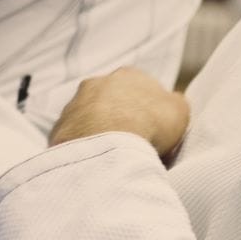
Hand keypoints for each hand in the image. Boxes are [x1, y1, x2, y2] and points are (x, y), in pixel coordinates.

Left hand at [48, 67, 190, 158]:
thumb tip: (172, 104)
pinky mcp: (60, 128)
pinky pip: (75, 140)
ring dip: (100, 135)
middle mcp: (98, 83)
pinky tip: (96, 164)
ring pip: (90, 120)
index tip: (155, 133)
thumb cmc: (150, 122)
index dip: (150, 113)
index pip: (141, 91)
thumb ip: (176, 104)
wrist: (109, 140)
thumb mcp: (180, 111)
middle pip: (113, 104)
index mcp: (128, 75)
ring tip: (114, 158)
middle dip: (121, 121)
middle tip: (134, 146)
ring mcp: (75, 104)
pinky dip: (84, 150)